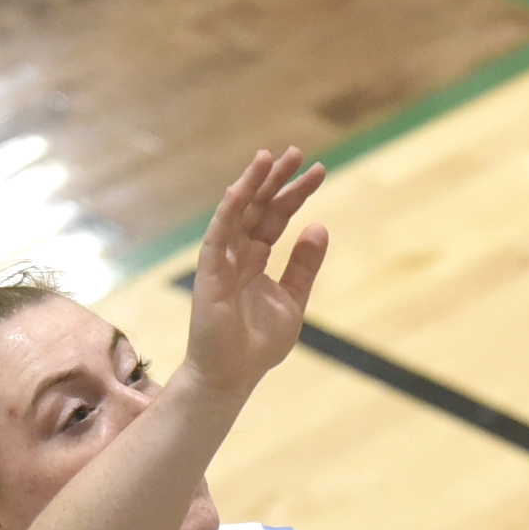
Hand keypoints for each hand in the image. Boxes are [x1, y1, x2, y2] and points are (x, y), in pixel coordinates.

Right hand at [181, 149, 327, 397]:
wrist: (233, 376)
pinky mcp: (209, 273)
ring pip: (236, 213)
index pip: (276, 216)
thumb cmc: (258, 344)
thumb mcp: (293, 299)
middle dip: (276, 179)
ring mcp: (221, 261)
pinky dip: (228, 212)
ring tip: (270, 157)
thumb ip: (304, 265)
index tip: (318, 171)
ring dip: (251, 184)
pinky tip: (241, 189)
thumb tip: (319, 226)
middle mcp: (237, 253)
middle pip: (258, 207)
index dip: (295, 193)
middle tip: (297, 152)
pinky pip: (217, 236)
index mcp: (256, 258)